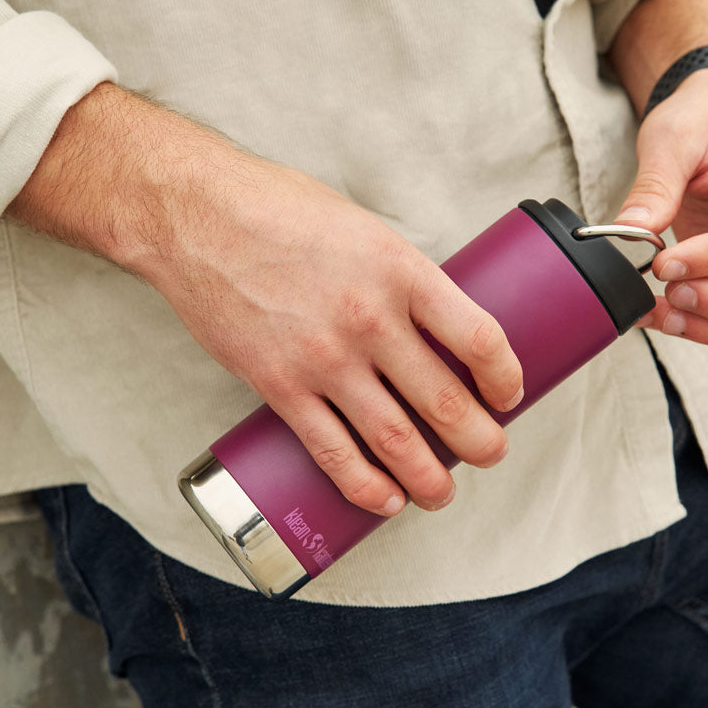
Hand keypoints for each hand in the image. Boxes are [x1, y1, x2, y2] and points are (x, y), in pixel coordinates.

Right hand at [8, 84, 523, 515]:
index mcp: (401, 270)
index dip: (506, 378)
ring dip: (430, 478)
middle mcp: (371, 319)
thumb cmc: (280, 209)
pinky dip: (365, 486)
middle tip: (491, 452)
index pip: (480, 338)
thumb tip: (432, 322)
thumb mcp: (363, 228)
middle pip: (447, 401)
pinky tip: (385, 499)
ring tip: (443, 492)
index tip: (508, 393)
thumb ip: (400, 276)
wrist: (198, 216)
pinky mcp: (279, 385)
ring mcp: (324, 358)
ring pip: (395, 439)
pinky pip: (332, 451)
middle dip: (481, 441)